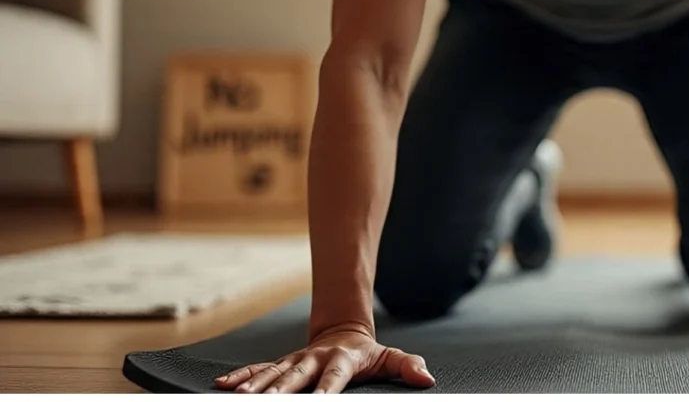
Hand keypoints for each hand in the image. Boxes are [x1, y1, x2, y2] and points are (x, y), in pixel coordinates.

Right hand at [213, 328, 434, 393]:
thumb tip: (426, 377)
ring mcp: (296, 360)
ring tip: (238, 397)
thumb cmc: (366, 354)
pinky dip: (241, 376)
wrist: (344, 332)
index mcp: (341, 360)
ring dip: (255, 385)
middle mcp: (314, 358)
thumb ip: (406, 366)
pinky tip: (223, 386)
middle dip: (279, 391)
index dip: (324, 392)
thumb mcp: (389, 357)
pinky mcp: (283, 363)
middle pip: (295, 376)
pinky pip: (259, 369)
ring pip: (273, 373)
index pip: (332, 379)